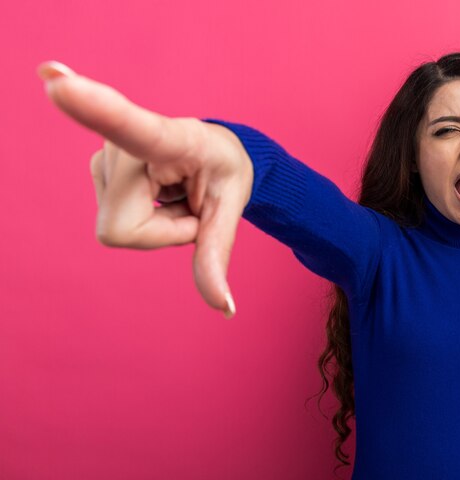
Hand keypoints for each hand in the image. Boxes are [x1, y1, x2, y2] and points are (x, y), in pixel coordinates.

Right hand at [37, 61, 252, 318]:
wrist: (218, 154)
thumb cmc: (226, 174)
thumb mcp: (229, 211)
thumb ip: (217, 255)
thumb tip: (225, 309)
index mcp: (170, 139)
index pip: (131, 127)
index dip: (94, 109)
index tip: (56, 84)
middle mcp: (125, 143)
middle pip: (124, 230)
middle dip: (165, 233)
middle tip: (189, 204)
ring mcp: (105, 156)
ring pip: (119, 231)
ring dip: (158, 225)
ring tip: (176, 195)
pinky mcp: (98, 169)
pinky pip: (115, 227)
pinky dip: (145, 222)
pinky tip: (159, 195)